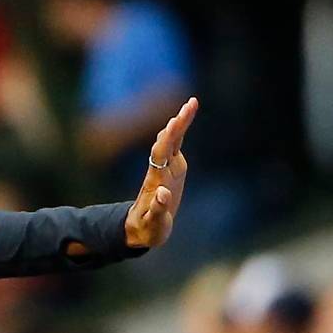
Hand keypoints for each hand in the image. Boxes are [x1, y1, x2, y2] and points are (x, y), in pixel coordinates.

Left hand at [125, 96, 197, 249]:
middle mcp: (160, 170)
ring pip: (172, 142)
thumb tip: (163, 193)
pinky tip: (182, 120)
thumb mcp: (153, 224)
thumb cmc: (147, 229)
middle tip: (191, 104)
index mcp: (157, 180)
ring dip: (180, 124)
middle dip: (179, 123)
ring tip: (190, 105)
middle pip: (168, 142)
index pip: (162, 153)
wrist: (141, 228)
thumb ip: (157, 210)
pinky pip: (176, 147)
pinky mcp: (172, 171)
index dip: (169, 137)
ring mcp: (166, 169)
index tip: (175, 121)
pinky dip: (180, 133)